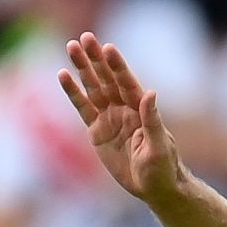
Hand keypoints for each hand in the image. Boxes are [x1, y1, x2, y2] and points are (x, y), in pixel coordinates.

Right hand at [59, 31, 182, 204]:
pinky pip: (82, 108)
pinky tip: (63, 75)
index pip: (127, 83)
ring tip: (71, 46)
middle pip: (107, 79)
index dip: (118, 66)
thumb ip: (153, 120)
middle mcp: (124, 108)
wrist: (154, 188)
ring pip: (93, 88)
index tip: (108, 48)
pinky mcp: (97, 131)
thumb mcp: (159, 146)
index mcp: (141, 109)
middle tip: (85, 38)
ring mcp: (109, 118)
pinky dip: (73, 92)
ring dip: (82, 68)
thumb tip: (150, 93)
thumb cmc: (163, 168)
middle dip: (96, 59)